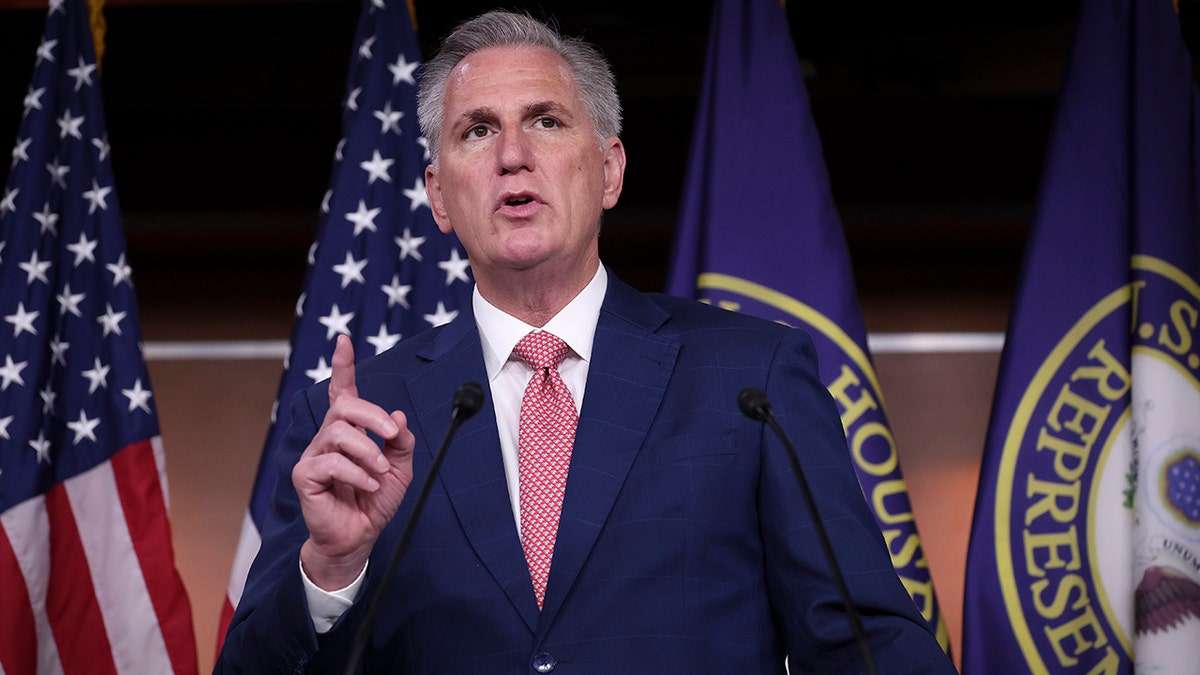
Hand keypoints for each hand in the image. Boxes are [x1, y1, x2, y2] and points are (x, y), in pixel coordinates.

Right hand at [293, 334, 414, 589]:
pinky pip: (330, 462)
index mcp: (349, 431)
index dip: (343, 366)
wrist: (359, 537)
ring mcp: (314, 455)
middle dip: (372, 415)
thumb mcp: (400, 469)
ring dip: (367, 451)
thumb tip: (398, 416)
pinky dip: (357, 473)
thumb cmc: (374, 501)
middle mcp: (328, 438)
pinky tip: (368, 486)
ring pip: (339, 433)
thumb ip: (401, 442)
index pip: (342, 392)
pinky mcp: (305, 475)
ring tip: (379, 472)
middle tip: (391, 435)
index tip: (344, 341)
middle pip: (344, 407)